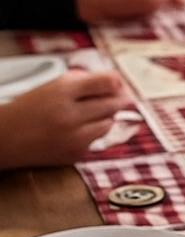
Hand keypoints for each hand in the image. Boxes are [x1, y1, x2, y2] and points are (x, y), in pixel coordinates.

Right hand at [0, 69, 125, 169]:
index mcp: (61, 91)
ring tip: (89, 114)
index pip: (104, 83)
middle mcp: (70, 114)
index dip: (116, 83)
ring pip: (109, 123)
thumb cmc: (28, 110)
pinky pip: (97, 140)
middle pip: (112, 104)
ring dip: (105, 117)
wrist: (6, 138)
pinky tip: (76, 130)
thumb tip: (115, 82)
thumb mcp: (51, 87)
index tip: (121, 84)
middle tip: (119, 98)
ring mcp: (75, 137)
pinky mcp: (77, 154)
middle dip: (117, 100)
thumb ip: (81, 82)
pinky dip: (92, 134)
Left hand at [75, 0, 184, 23]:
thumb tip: (167, 1)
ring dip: (166, 18)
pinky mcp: (145, 11)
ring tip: (172, 30)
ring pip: (165, 8)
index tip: (182, 5)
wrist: (81, 3)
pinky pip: (157, 18)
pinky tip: (160, 33)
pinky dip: (158, 24)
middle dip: (174, 8)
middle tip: (182, 22)